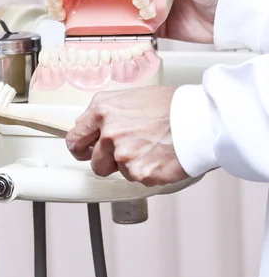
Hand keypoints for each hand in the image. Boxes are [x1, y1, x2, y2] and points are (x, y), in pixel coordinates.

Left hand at [65, 86, 188, 185]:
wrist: (201, 119)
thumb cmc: (172, 106)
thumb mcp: (131, 97)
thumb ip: (106, 113)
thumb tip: (88, 126)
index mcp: (103, 112)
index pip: (75, 138)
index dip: (79, 147)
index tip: (83, 151)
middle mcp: (109, 134)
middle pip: (95, 162)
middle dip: (108, 160)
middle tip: (129, 151)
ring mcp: (124, 155)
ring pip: (118, 171)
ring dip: (130, 165)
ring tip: (150, 149)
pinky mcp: (140, 173)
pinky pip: (137, 178)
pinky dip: (148, 172)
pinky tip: (160, 157)